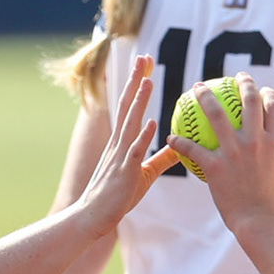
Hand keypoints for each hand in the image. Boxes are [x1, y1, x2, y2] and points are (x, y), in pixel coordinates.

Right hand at [71, 55, 177, 236]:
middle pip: (128, 105)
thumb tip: (180, 146)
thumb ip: (161, 158)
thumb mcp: (144, 173)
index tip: (146, 64)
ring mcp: (120, 155)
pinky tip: (152, 122)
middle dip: (135, 80)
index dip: (138, 84)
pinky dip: (143, 135)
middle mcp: (119, 142)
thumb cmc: (118, 196)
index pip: (131, 106)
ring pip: (131, 122)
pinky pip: (135, 150)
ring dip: (140, 101)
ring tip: (148, 80)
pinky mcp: (124, 171)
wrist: (93, 216)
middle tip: (144, 57)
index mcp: (123, 141)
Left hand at [168, 72, 273, 232]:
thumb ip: (269, 155)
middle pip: (249, 100)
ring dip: (205, 96)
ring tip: (196, 88)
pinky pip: (193, 148)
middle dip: (242, 82)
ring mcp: (236, 152)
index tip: (261, 88)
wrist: (261, 222)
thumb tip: (264, 147)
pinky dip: (180, 141)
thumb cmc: (269, 203)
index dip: (267, 93)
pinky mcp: (216, 167)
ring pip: (217, 114)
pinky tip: (171, 137)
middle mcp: (257, 140)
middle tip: (233, 77)